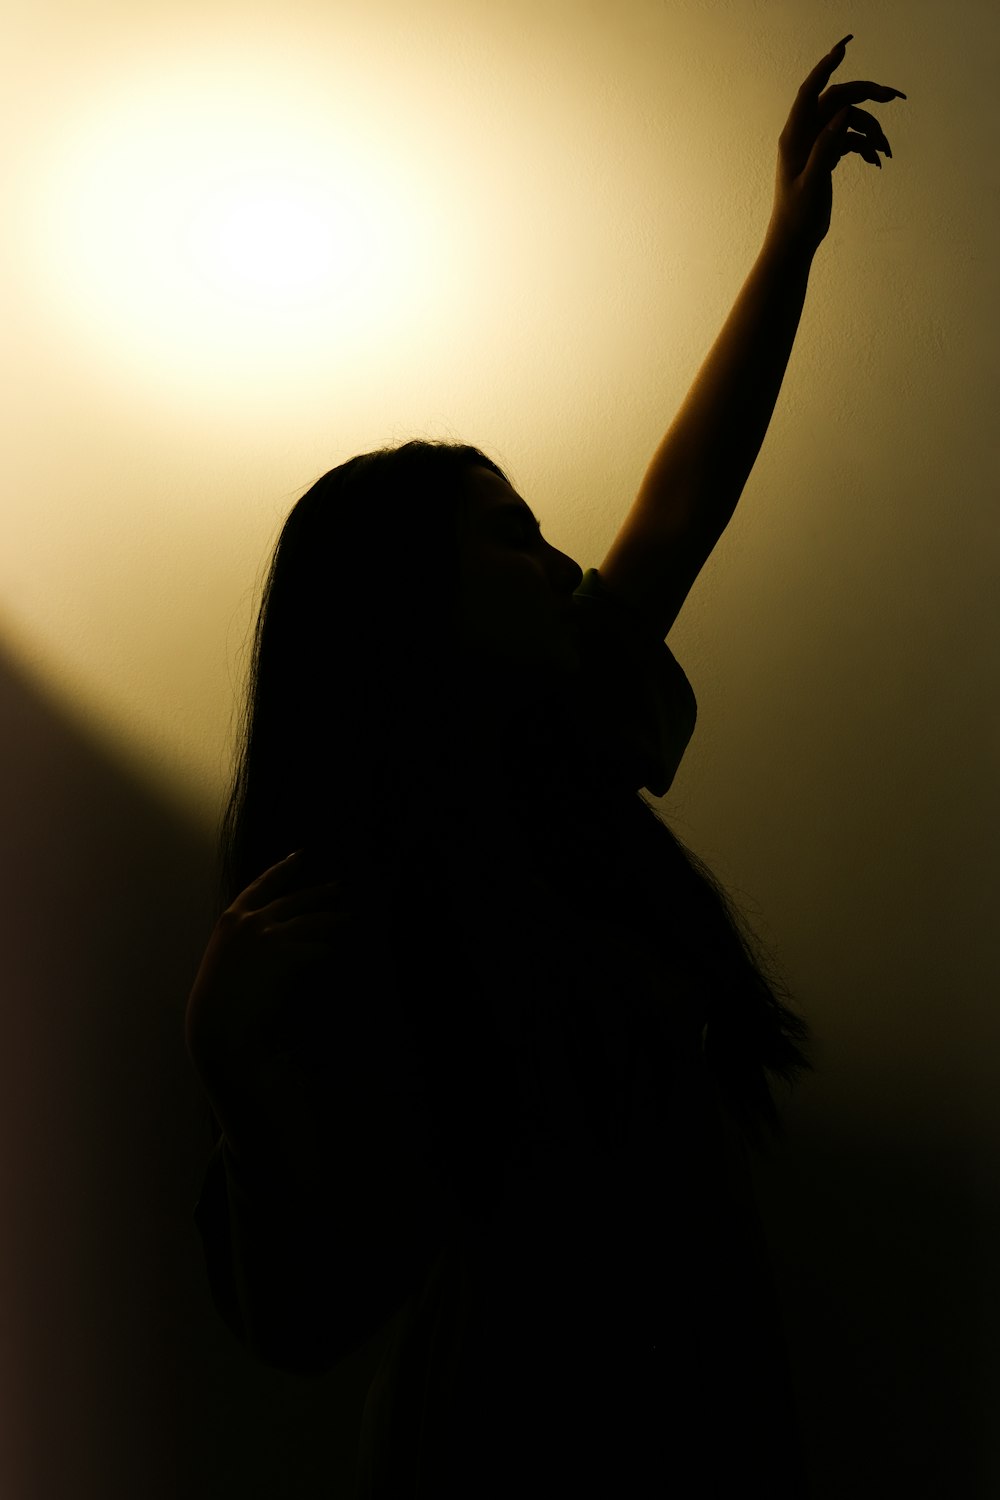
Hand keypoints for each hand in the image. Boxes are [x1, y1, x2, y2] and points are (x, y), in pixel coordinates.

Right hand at [185, 850, 360, 1094]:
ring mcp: (266, 934)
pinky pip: (316, 949)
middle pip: (294, 899)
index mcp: (231, 919)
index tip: (300, 856)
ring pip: (311, 921)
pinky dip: (329, 952)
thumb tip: (272, 937)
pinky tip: (339, 954)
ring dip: (335, 920)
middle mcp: (249, 920)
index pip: (261, 885)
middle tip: (341, 888)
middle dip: (321, 893)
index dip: (283, 869)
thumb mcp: (226, 962)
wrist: (216, 1025)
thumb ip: (246, 943)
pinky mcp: (283, 953)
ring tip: (352, 919)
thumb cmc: (220, 1002)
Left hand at [767, 35, 906, 253]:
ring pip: (848, 121)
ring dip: (871, 130)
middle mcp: (804, 135)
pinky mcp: (825, 156)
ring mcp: (816, 145)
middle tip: (893, 96)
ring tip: (886, 151)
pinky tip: (878, 161)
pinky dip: (866, 146)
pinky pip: (850, 140)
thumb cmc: (797, 215)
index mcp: (794, 136)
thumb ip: (826, 146)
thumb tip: (843, 112)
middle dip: (865, 96)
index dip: (826, 68)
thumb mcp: (812, 181)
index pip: (809, 92)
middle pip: (837, 102)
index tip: (844, 49)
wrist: (795, 240)